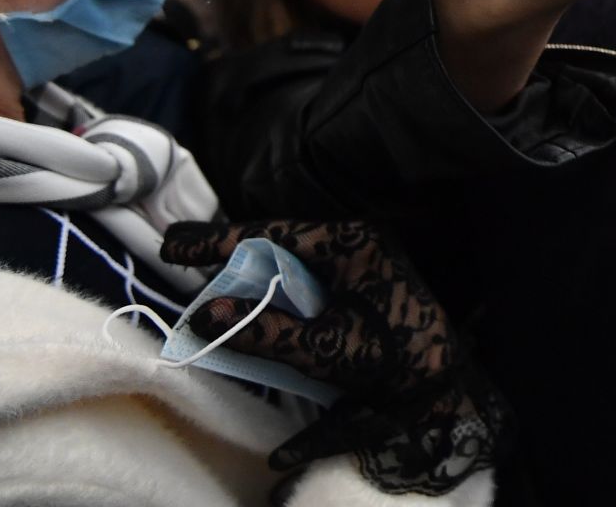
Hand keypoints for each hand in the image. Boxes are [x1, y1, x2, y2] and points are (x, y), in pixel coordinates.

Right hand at [161, 218, 509, 494]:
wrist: (443, 381)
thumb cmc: (392, 356)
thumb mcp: (323, 348)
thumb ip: (263, 331)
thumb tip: (206, 314)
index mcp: (353, 243)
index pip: (273, 233)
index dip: (219, 241)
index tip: (173, 245)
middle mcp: (356, 242)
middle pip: (278, 244)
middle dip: (231, 255)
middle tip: (180, 259)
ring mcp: (359, 260)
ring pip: (290, 262)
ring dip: (252, 277)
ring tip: (209, 286)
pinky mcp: (359, 283)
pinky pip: (306, 279)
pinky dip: (275, 293)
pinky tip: (253, 305)